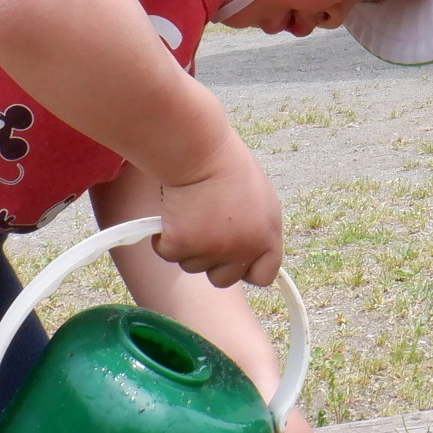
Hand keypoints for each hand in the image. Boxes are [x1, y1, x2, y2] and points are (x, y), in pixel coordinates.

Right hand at [153, 128, 282, 287]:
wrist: (200, 152)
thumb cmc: (228, 167)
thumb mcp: (260, 200)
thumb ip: (258, 230)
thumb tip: (251, 250)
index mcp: (268, 238)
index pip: (263, 275)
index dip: (246, 268)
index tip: (233, 258)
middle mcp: (244, 250)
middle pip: (224, 279)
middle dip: (212, 261)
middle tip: (205, 230)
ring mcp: (213, 250)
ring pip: (193, 266)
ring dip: (188, 246)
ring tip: (192, 212)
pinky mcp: (183, 245)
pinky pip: (168, 253)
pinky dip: (164, 238)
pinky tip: (172, 214)